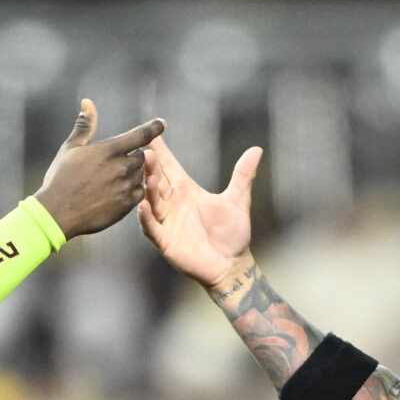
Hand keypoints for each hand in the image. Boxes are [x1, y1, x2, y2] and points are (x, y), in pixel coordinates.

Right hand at [34, 99, 165, 238]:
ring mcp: (126, 187)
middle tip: (113, 165)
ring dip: (131, 175)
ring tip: (110, 181)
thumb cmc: (61, 178)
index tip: (161, 124)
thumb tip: (87, 102)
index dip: (153, 128)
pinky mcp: (126, 205)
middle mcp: (122, 167)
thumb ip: (85, 126)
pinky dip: (132, 191)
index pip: (141, 135)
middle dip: (131, 158)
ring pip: (140, 175)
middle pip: (141, 156)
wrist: (58, 213)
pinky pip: (139, 193)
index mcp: (110, 150)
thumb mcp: (70, 148)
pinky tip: (116, 193)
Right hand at [136, 135, 262, 289]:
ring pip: (152, 201)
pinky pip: (151, 227)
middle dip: (151, 166)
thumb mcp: (238, 200)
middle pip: (158, 181)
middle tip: (145, 152)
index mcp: (187, 191)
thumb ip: (243, 175)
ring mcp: (167, 222)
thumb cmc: (234, 234)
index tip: (151, 134)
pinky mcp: (165, 241)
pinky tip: (142, 206)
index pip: (170, 167)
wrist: (231, 265)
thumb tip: (257, 149)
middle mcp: (173, 204)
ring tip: (146, 174)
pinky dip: (145, 217)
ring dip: (148, 188)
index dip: (161, 151)